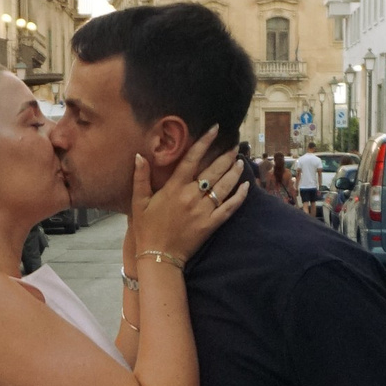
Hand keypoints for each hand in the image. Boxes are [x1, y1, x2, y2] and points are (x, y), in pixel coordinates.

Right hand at [132, 129, 248, 263]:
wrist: (159, 256)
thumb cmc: (147, 228)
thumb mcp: (139, 202)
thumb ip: (140, 178)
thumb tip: (140, 156)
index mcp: (174, 188)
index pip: (192, 159)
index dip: (204, 142)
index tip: (215, 129)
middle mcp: (191, 196)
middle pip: (214, 171)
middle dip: (226, 156)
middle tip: (235, 145)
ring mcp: (203, 210)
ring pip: (224, 187)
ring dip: (234, 172)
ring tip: (240, 161)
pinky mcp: (211, 224)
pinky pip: (229, 208)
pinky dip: (240, 197)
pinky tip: (246, 187)